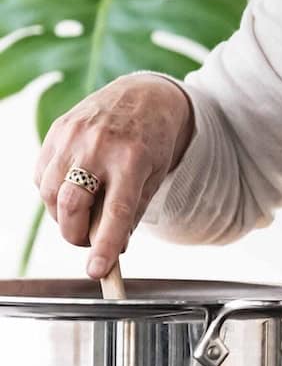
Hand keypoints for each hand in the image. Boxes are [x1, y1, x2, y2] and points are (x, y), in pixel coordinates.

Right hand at [34, 75, 193, 278]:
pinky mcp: (57, 130)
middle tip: (88, 241)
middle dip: (75, 235)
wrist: (146, 93)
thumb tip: (112, 250)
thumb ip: (133, 211)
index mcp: (133, 158)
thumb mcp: (156, 174)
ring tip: (85, 208)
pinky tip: (74, 185)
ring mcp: (74, 135)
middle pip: (72, 206)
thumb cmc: (154, 139)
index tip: (97, 272)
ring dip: (63, 214)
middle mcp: (100, 145)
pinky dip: (54, 191)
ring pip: (51, 195)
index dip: (104, 245)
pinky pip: (42, 176)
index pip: (116, 211)